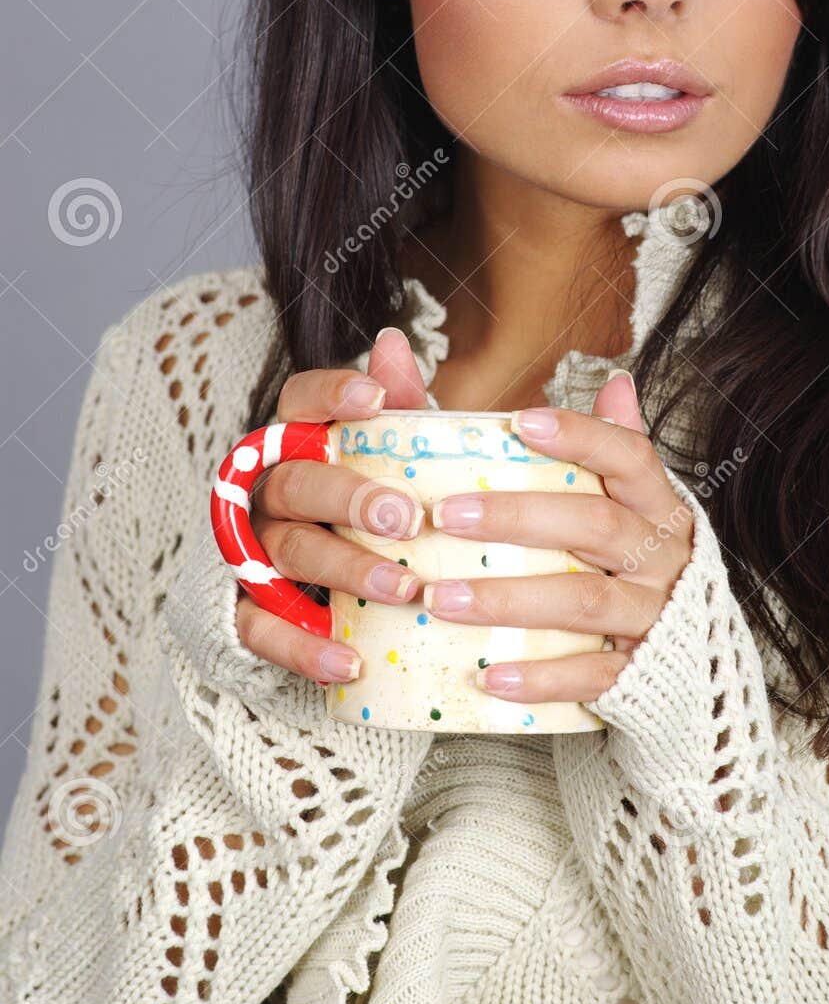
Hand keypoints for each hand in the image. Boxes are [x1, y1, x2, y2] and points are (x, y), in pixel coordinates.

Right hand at [235, 329, 430, 685]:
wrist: (327, 591)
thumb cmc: (371, 508)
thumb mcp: (391, 459)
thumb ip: (397, 409)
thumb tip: (395, 342)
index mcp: (298, 443)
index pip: (298, 403)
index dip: (331, 397)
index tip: (374, 399)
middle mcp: (267, 491)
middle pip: (298, 483)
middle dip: (351, 497)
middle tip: (406, 516)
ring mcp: (252, 551)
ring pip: (289, 551)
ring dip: (345, 570)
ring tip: (403, 588)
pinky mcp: (247, 610)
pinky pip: (263, 629)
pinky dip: (304, 649)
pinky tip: (351, 661)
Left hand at [422, 372, 694, 704]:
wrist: (697, 660)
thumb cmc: (638, 564)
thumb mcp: (632, 504)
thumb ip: (612, 446)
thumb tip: (615, 378)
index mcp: (655, 504)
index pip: (628, 455)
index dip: (580, 436)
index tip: (522, 422)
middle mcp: (660, 555)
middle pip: (594, 524)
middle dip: (515, 517)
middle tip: (444, 515)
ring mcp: (653, 615)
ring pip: (584, 602)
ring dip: (508, 599)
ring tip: (440, 599)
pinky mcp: (641, 673)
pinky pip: (591, 675)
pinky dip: (540, 678)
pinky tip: (487, 674)